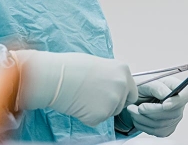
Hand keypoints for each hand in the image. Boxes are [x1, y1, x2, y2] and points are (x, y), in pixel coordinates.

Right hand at [12, 50, 137, 126]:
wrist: (56, 77)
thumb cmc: (71, 68)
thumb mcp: (98, 65)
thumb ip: (110, 77)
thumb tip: (112, 87)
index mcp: (123, 71)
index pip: (132, 92)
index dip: (121, 96)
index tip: (109, 96)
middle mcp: (122, 85)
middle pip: (122, 104)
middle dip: (110, 105)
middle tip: (92, 98)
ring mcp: (114, 101)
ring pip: (109, 113)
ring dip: (98, 110)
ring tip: (83, 97)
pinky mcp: (102, 114)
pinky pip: (96, 121)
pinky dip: (87, 117)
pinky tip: (78, 105)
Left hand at [116, 76, 187, 136]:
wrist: (134, 97)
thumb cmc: (141, 86)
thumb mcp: (146, 82)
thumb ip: (157, 87)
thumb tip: (166, 95)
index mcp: (176, 86)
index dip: (178, 101)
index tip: (164, 104)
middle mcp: (179, 103)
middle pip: (174, 112)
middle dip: (152, 111)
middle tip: (137, 107)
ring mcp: (174, 117)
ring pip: (162, 123)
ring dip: (143, 118)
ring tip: (132, 109)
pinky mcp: (167, 128)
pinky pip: (156, 131)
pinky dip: (143, 125)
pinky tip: (137, 117)